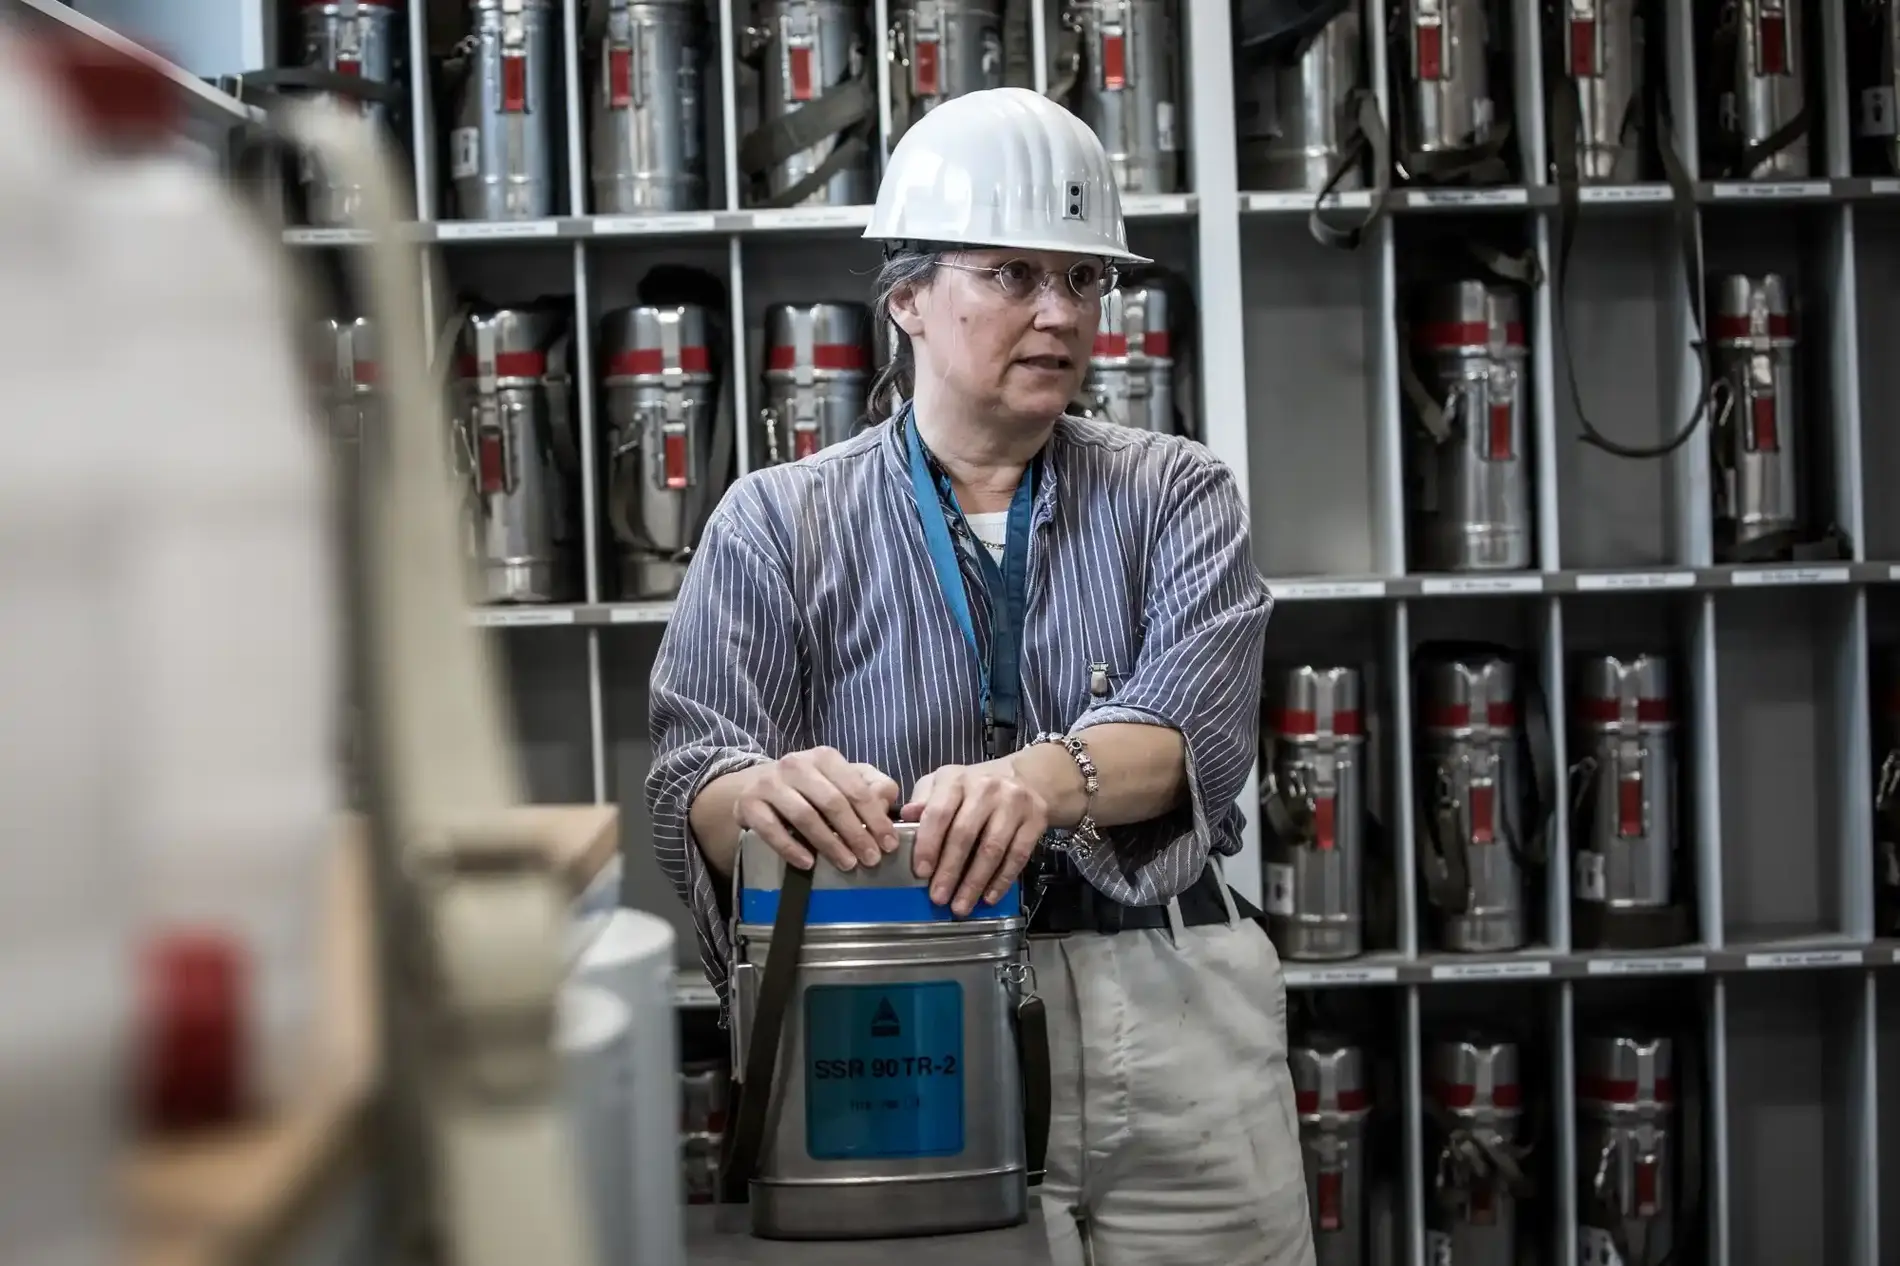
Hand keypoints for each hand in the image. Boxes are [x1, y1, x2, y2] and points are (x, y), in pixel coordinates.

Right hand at [733, 747, 900, 872]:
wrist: (755, 786)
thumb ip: (871, 786)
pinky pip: (771, 829)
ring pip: (805, 816)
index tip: (889, 845)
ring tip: (847, 864)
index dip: (875, 818)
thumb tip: (885, 803)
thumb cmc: (809, 787)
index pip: (856, 788)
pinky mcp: (748, 804)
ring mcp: (769, 783)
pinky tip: (808, 864)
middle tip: (871, 859)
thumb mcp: (842, 779)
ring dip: (829, 844)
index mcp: (824, 757)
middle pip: (832, 802)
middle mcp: (796, 764)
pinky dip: (791, 848)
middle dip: (856, 834)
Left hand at [902, 760, 1048, 915]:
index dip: (929, 844)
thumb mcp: (944, 784)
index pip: (939, 813)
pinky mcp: (1035, 820)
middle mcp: (986, 788)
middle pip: (965, 834)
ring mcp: (1013, 803)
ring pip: (992, 849)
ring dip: (975, 882)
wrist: (1022, 777)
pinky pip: (1018, 856)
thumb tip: (907, 817)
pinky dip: (1002, 880)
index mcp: (957, 780)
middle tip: (939, 898)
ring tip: (961, 906)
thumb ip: (924, 800)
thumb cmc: (973, 788)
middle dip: (950, 871)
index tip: (922, 872)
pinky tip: (989, 898)